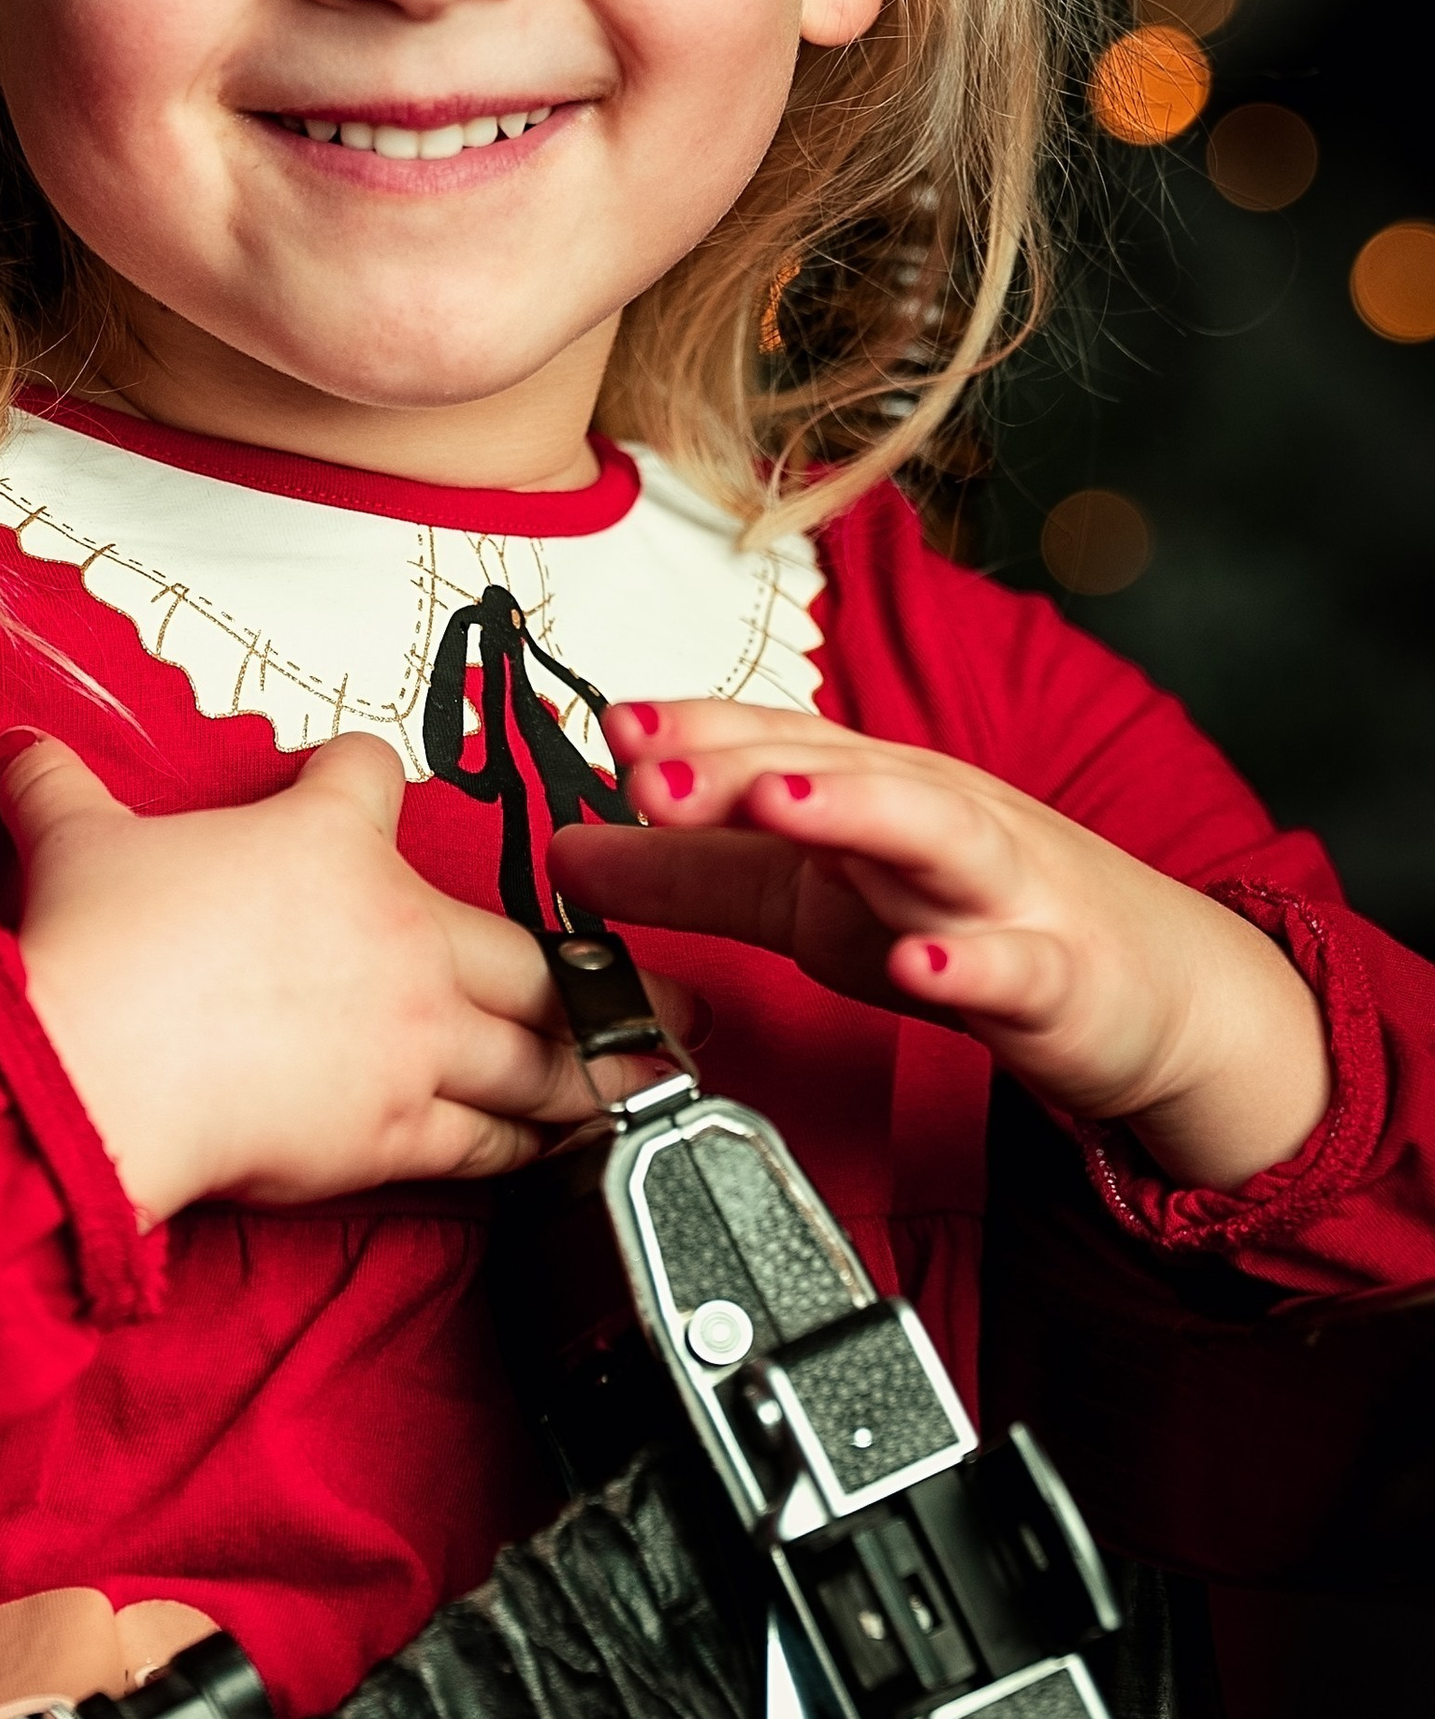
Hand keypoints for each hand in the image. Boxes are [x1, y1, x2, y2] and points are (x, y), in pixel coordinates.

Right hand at [0, 732, 660, 1223]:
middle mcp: (397, 934)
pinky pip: (494, 1137)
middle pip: (529, 942)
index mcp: (325, 844)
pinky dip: (541, 1142)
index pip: (374, 777)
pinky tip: (570, 1146)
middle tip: (661, 984)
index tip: (369, 789)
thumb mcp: (70, 840)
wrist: (93, 1067)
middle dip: (604, 966)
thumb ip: (53, 787)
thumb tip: (7, 746)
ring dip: (603, 1061)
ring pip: (541, 1049)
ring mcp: (412, 1038)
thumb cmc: (95, 949)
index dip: (368, 777)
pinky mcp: (398, 1130)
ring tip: (655, 1070)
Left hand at [550, 701, 1330, 1195]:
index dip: (694, 731)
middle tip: (651, 763)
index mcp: (870, 791)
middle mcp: (934, 818)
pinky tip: (922, 964)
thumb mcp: (810, 898)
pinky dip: (969, 963)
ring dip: (851, 810)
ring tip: (777, 802)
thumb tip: (565, 846)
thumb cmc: (968, 921)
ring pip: (930, 833)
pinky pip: (1015, 968)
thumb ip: (691, 873)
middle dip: (741, 762)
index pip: (774, 741)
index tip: (610, 724)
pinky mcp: (1062, 978)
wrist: (1152, 994)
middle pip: (835, 770)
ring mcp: (1004, 891)